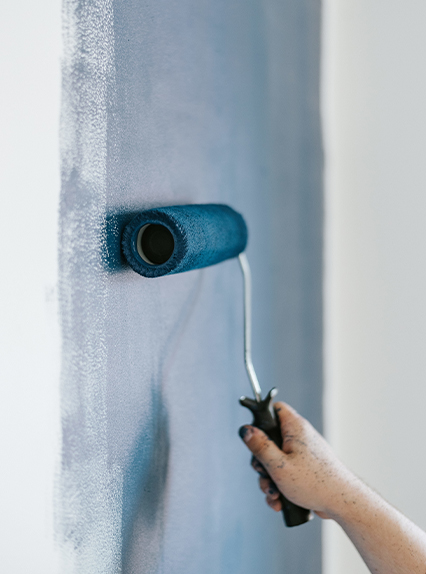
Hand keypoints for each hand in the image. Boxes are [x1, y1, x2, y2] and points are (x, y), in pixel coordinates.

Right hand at [239, 401, 357, 518]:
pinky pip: (286, 473)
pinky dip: (280, 487)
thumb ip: (260, 447)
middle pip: (270, 440)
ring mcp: (303, 454)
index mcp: (295, 428)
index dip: (261, 417)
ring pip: (276, 461)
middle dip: (262, 462)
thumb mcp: (279, 465)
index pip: (275, 408)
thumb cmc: (314, 481)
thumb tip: (245, 430)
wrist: (343, 503)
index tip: (253, 434)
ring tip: (273, 495)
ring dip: (270, 480)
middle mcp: (299, 437)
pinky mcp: (306, 470)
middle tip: (262, 473)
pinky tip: (279, 502)